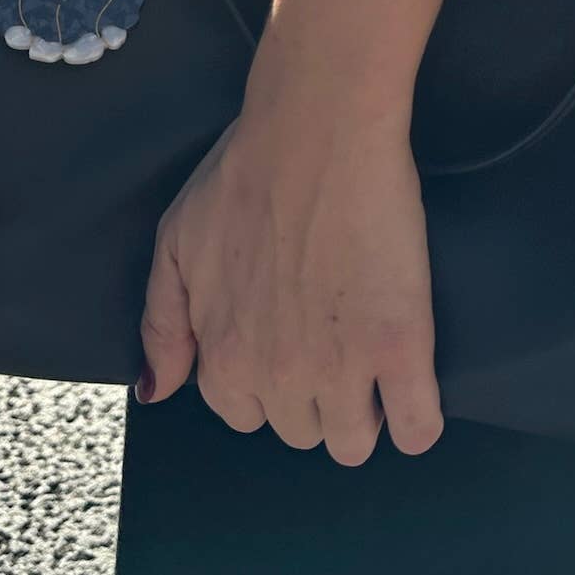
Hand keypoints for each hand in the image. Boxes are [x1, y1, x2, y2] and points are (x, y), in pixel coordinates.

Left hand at [138, 104, 444, 466]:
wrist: (316, 132)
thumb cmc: (244, 175)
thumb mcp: (175, 242)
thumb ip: (162, 323)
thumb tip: (158, 390)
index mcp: (224, 356)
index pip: (243, 415)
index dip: (266, 383)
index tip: (286, 346)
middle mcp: (279, 377)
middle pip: (301, 432)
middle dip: (313, 397)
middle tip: (330, 340)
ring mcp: (343, 369)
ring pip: (354, 441)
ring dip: (363, 414)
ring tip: (373, 365)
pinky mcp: (402, 348)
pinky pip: (417, 429)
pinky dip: (416, 421)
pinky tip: (411, 386)